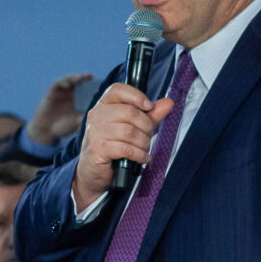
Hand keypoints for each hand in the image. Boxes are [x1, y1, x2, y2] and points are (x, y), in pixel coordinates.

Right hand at [27, 73, 95, 145]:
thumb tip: (99, 113)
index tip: (99, 82)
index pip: (86, 89)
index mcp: (78, 100)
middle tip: (89, 76)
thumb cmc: (63, 128)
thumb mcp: (77, 122)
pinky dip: (62, 82)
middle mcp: (70, 94)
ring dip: (73, 77)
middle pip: (78, 82)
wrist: (46, 132)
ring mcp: (61, 93)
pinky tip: (67, 84)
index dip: (92, 84)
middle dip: (84, 77)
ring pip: (68, 80)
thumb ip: (86, 117)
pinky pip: (57, 84)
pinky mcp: (51, 93)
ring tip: (79, 78)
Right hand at [72, 84, 175, 210]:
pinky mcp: (98, 149)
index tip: (149, 107)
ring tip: (144, 149)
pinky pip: (126, 149)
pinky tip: (142, 158)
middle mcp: (96, 116)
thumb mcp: (133, 127)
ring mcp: (95, 132)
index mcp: (103, 105)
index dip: (136, 96)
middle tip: (148, 136)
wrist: (92, 171)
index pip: (118, 90)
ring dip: (144, 143)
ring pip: (130, 132)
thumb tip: (168, 103)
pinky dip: (139, 155)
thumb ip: (150, 115)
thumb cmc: (112, 146)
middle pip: (130, 113)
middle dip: (146, 126)